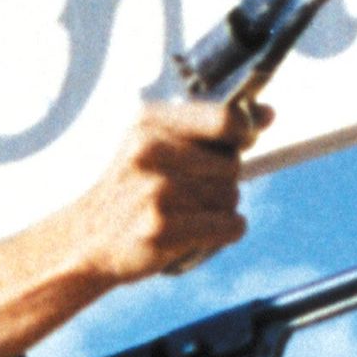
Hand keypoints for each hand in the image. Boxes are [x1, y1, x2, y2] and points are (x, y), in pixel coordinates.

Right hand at [64, 101, 265, 287]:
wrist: (87, 241)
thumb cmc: (131, 191)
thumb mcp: (155, 144)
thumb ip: (209, 127)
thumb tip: (269, 115)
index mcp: (150, 122)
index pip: (224, 119)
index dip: (243, 133)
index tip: (240, 143)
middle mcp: (151, 153)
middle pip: (232, 164)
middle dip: (223, 181)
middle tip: (192, 195)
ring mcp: (156, 191)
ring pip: (231, 196)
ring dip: (221, 210)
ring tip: (188, 215)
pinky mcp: (161, 229)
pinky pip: (228, 226)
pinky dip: (225, 233)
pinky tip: (200, 233)